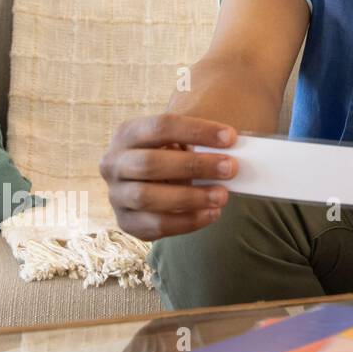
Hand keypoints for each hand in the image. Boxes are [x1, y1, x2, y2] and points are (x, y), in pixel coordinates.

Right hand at [99, 115, 237, 239]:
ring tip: (223, 196)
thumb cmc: (174, 154)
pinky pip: (154, 225)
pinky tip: (212, 214)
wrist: (152, 181)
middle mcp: (114, 163)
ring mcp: (116, 194)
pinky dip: (186, 221)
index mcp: (128, 133)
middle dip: (195, 166)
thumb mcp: (181, 141)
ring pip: (147, 198)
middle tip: (231, 168)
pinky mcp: (125, 221)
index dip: (197, 131)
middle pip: (150, 163)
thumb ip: (200, 142)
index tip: (231, 137)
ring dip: (190, 197)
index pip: (161, 126)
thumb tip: (239, 148)